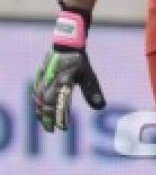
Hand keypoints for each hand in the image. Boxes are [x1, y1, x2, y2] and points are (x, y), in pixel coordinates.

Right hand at [33, 8, 104, 131]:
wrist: (67, 44)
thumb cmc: (79, 61)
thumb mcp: (89, 76)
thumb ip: (93, 92)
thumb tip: (101, 107)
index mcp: (62, 82)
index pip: (58, 104)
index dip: (59, 117)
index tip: (62, 129)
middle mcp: (51, 81)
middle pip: (45, 104)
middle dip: (47, 118)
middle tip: (50, 130)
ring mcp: (44, 77)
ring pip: (38, 98)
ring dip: (40, 111)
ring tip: (44, 122)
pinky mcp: (41, 75)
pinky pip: (36, 91)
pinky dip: (37, 101)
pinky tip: (38, 107)